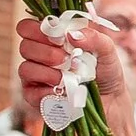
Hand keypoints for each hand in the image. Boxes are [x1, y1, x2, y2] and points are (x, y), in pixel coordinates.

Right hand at [16, 12, 135, 135]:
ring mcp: (36, 79)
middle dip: (45, 51)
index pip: (28, 27)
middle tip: (65, 58)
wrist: (111, 108)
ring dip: (47, 71)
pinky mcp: (36, 99)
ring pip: (24, 68)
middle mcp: (41, 58)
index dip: (36, 28)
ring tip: (67, 77)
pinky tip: (61, 92)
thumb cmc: (107, 76)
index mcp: (53, 41)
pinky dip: (46, 91)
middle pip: (24, 46)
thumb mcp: (107, 53)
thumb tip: (71, 34)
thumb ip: (94, 38)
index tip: (56, 35)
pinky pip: (29, 92)